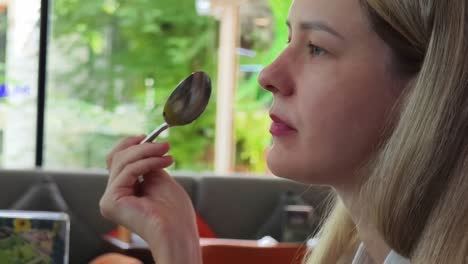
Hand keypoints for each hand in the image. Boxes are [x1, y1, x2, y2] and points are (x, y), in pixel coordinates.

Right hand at [100, 135, 200, 262]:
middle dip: (142, 147)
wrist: (177, 229)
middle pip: (117, 158)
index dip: (129, 145)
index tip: (147, 136)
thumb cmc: (173, 210)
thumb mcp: (158, 178)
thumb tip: (143, 144)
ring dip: (148, 152)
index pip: (116, 161)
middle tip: (165, 144)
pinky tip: (164, 162)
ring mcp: (109, 200)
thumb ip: (146, 163)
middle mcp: (112, 196)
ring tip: (167, 153)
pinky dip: (147, 163)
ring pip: (122, 162)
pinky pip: (127, 171)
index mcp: (122, 191)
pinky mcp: (111, 202)